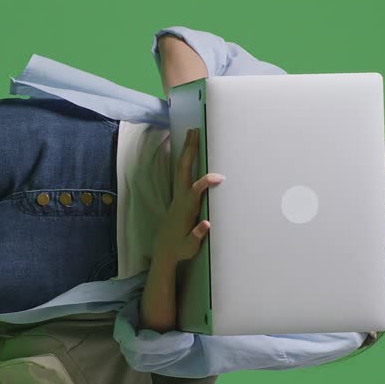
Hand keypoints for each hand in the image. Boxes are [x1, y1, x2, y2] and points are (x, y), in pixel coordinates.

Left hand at [153, 127, 224, 262]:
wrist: (164, 251)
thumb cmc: (180, 249)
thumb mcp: (191, 246)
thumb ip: (198, 234)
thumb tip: (207, 222)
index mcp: (186, 209)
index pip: (195, 190)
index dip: (206, 182)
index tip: (220, 177)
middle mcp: (180, 198)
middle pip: (184, 170)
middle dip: (190, 151)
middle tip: (196, 132)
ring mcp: (178, 196)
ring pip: (181, 169)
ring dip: (186, 151)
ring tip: (192, 134)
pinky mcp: (178, 196)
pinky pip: (181, 173)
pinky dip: (185, 160)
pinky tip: (188, 152)